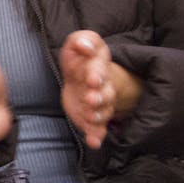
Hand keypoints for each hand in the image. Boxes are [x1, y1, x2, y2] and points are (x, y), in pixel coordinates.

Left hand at [59, 30, 141, 149]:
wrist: (81, 77)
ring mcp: (98, 103)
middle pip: (105, 93)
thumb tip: (84, 45)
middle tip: (91, 99)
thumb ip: (82, 40)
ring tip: (90, 116)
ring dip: (98, 115)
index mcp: (97, 67)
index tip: (92, 79)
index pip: (99, 69)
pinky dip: (96, 136)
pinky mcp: (92, 117)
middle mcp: (102, 87)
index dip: (96, 74)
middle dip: (99, 97)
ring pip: (103, 111)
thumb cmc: (80, 59)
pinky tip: (94, 142)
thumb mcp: (78, 43)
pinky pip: (98, 128)